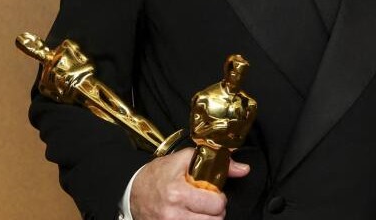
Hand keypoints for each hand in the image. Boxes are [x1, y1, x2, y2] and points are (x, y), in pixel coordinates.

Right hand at [130, 148, 248, 219]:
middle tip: (207, 202)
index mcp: (178, 193)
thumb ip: (216, 161)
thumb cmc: (157, 175)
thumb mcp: (184, 160)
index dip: (218, 197)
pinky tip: (192, 216)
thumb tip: (242, 169)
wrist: (133, 192)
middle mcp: (173, 214)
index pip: (216, 203)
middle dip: (215, 211)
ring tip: (199, 210)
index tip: (213, 193)